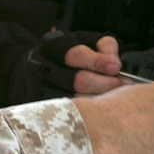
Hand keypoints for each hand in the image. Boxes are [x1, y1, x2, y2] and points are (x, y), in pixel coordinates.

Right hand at [8, 32, 123, 104]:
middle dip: (105, 84)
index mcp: (52, 46)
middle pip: (79, 80)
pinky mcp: (45, 108)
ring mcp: (41, 90)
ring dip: (101, 99)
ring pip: (78, 100)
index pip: (76, 54)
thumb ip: (103, 47)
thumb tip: (114, 63)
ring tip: (113, 96)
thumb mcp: (84, 41)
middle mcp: (43, 67)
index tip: (116, 67)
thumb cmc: (66, 56)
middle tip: (120, 84)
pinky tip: (99, 106)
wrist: (33, 72)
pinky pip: (72, 113)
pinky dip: (90, 111)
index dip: (99, 62)